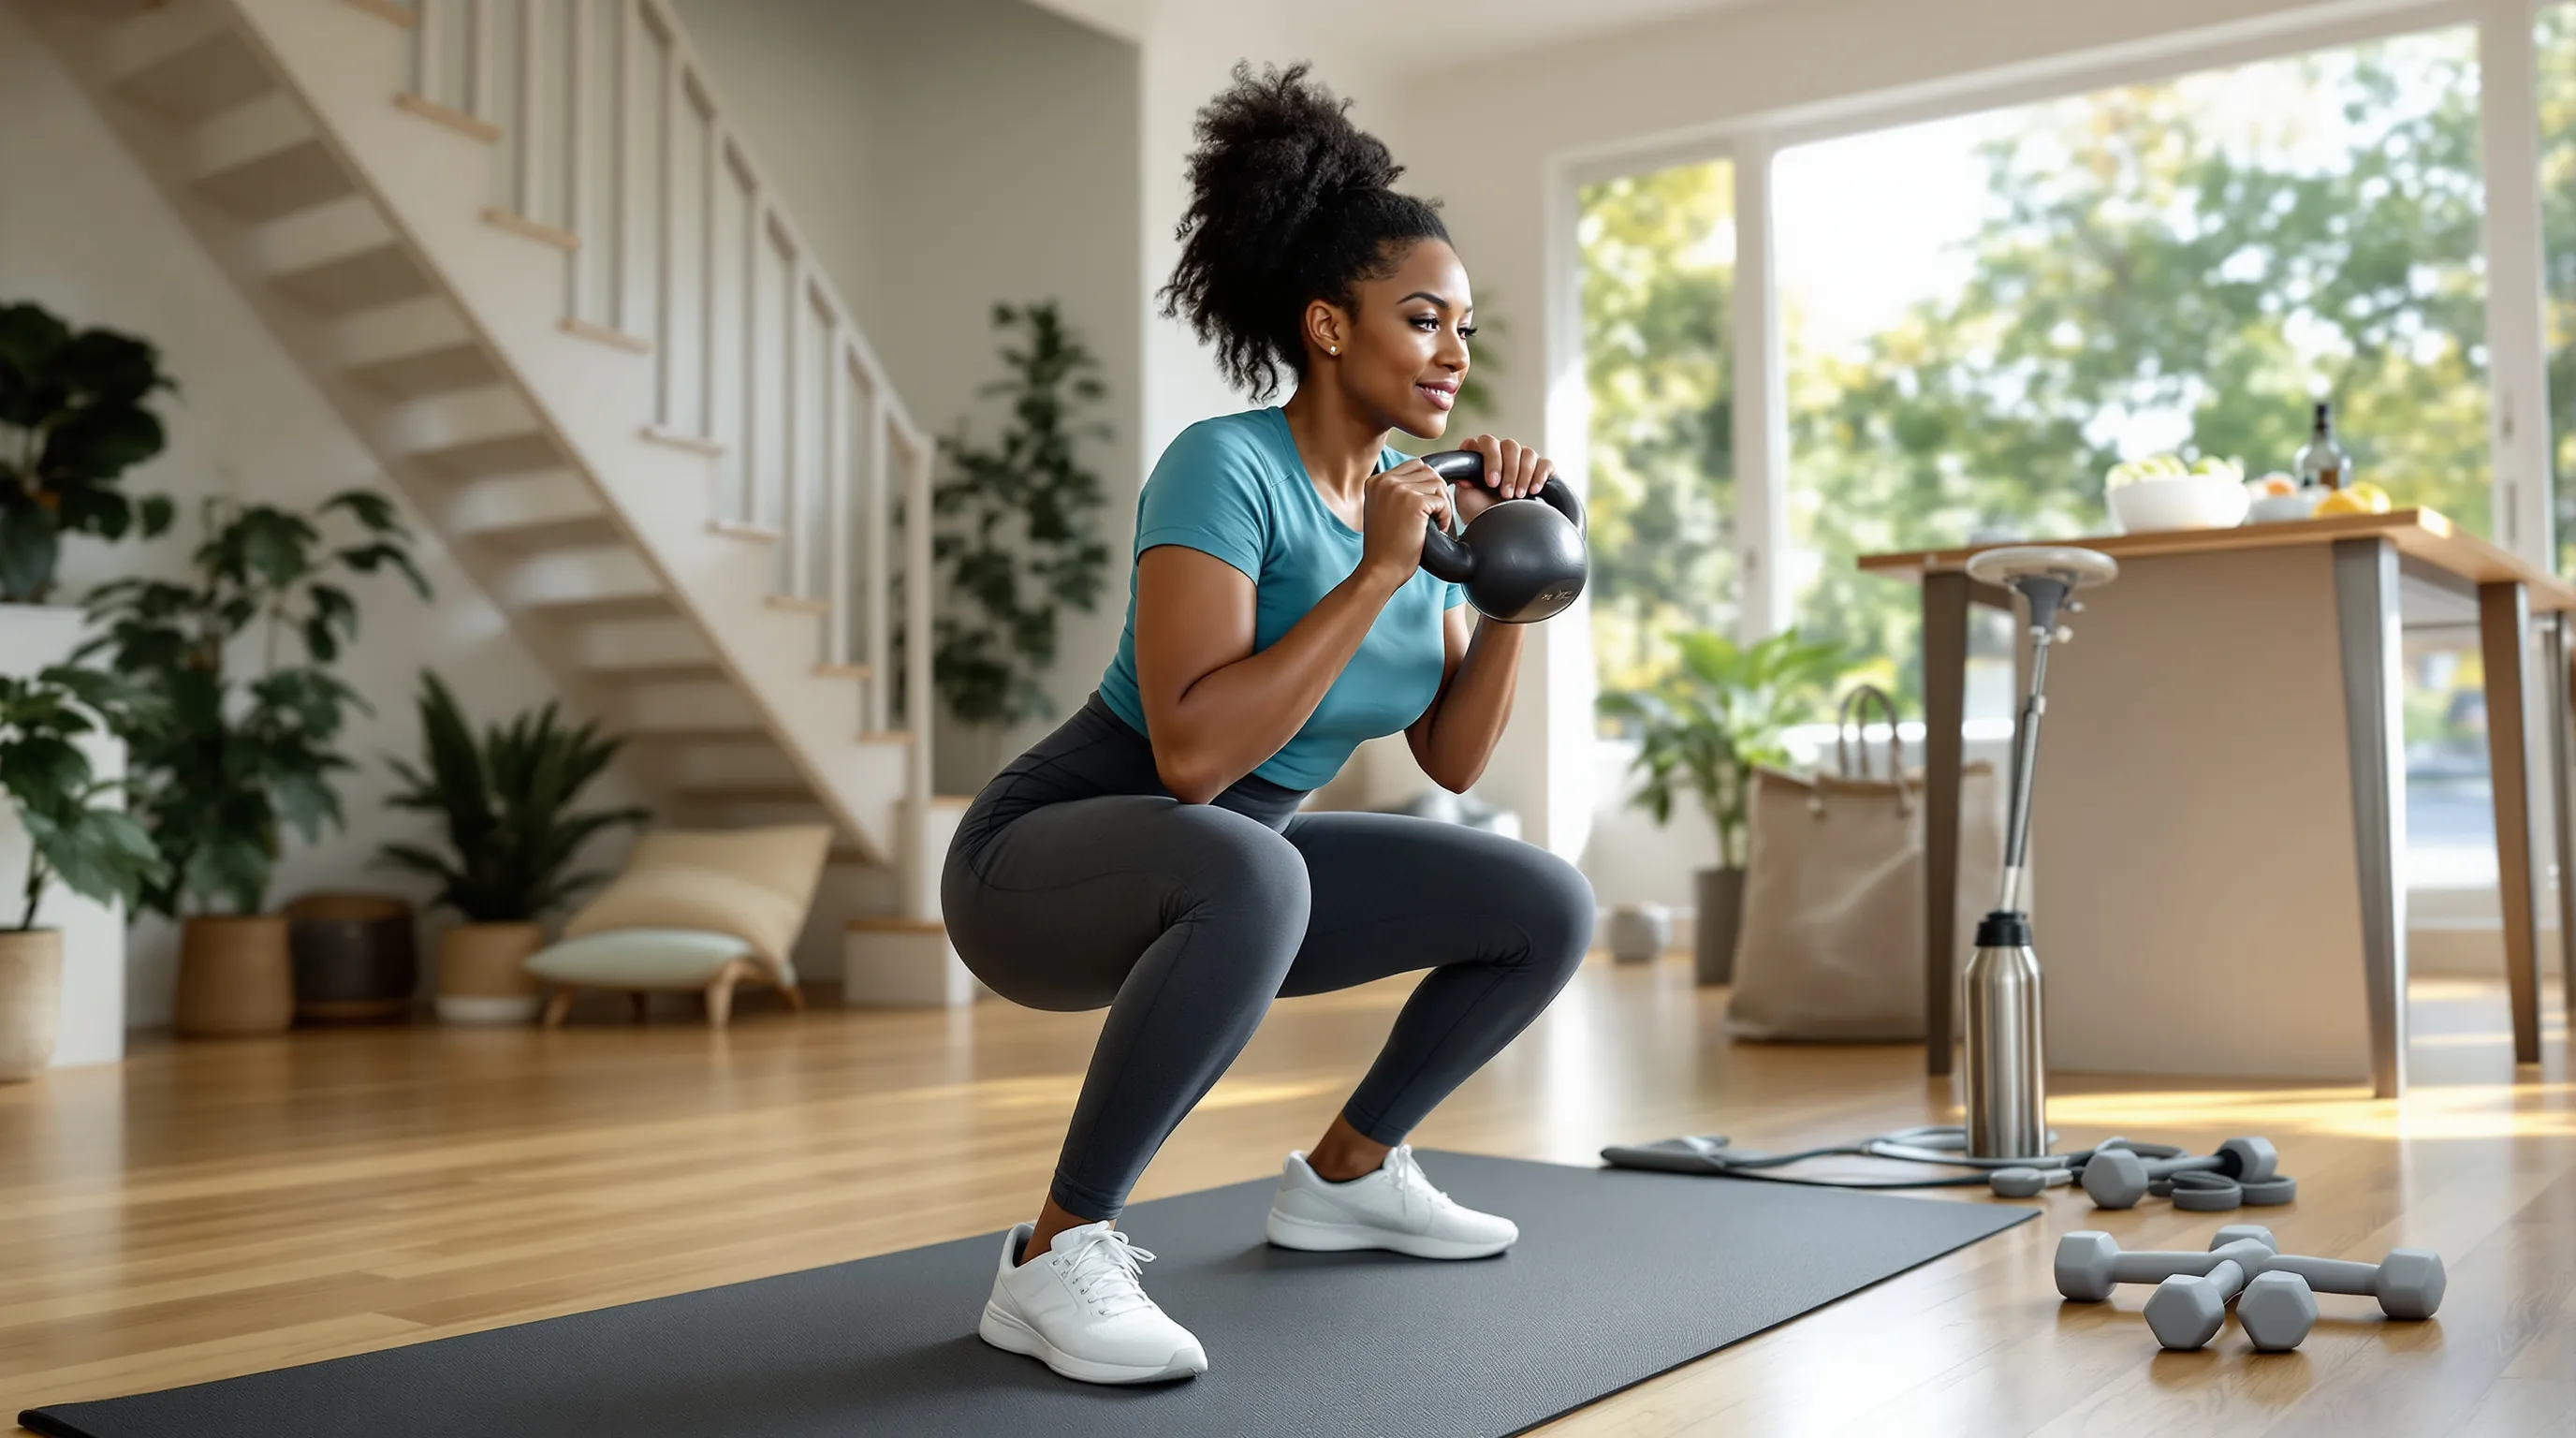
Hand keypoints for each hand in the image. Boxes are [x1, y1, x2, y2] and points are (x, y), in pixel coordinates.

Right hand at [1360, 458, 1451, 586]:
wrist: (1380, 569)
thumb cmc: (1385, 547)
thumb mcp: (1382, 510)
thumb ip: (1396, 493)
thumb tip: (1427, 479)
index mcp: (1376, 481)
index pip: (1414, 466)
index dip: (1427, 484)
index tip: (1427, 505)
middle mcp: (1385, 481)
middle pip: (1428, 472)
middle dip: (1437, 493)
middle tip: (1434, 515)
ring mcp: (1399, 490)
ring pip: (1437, 484)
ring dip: (1442, 504)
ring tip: (1435, 523)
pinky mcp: (1414, 503)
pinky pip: (1442, 501)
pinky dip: (1445, 516)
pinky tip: (1437, 529)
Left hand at [1452, 434, 1554, 525]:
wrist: (1500, 531)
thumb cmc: (1480, 513)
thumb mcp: (1465, 497)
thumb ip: (1463, 478)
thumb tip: (1463, 471)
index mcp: (1482, 457)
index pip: (1486, 442)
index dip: (1491, 458)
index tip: (1491, 482)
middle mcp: (1503, 454)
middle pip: (1510, 445)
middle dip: (1509, 471)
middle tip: (1505, 493)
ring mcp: (1522, 461)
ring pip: (1528, 453)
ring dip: (1523, 476)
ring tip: (1518, 496)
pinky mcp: (1541, 470)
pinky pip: (1545, 463)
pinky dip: (1539, 476)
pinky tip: (1533, 490)